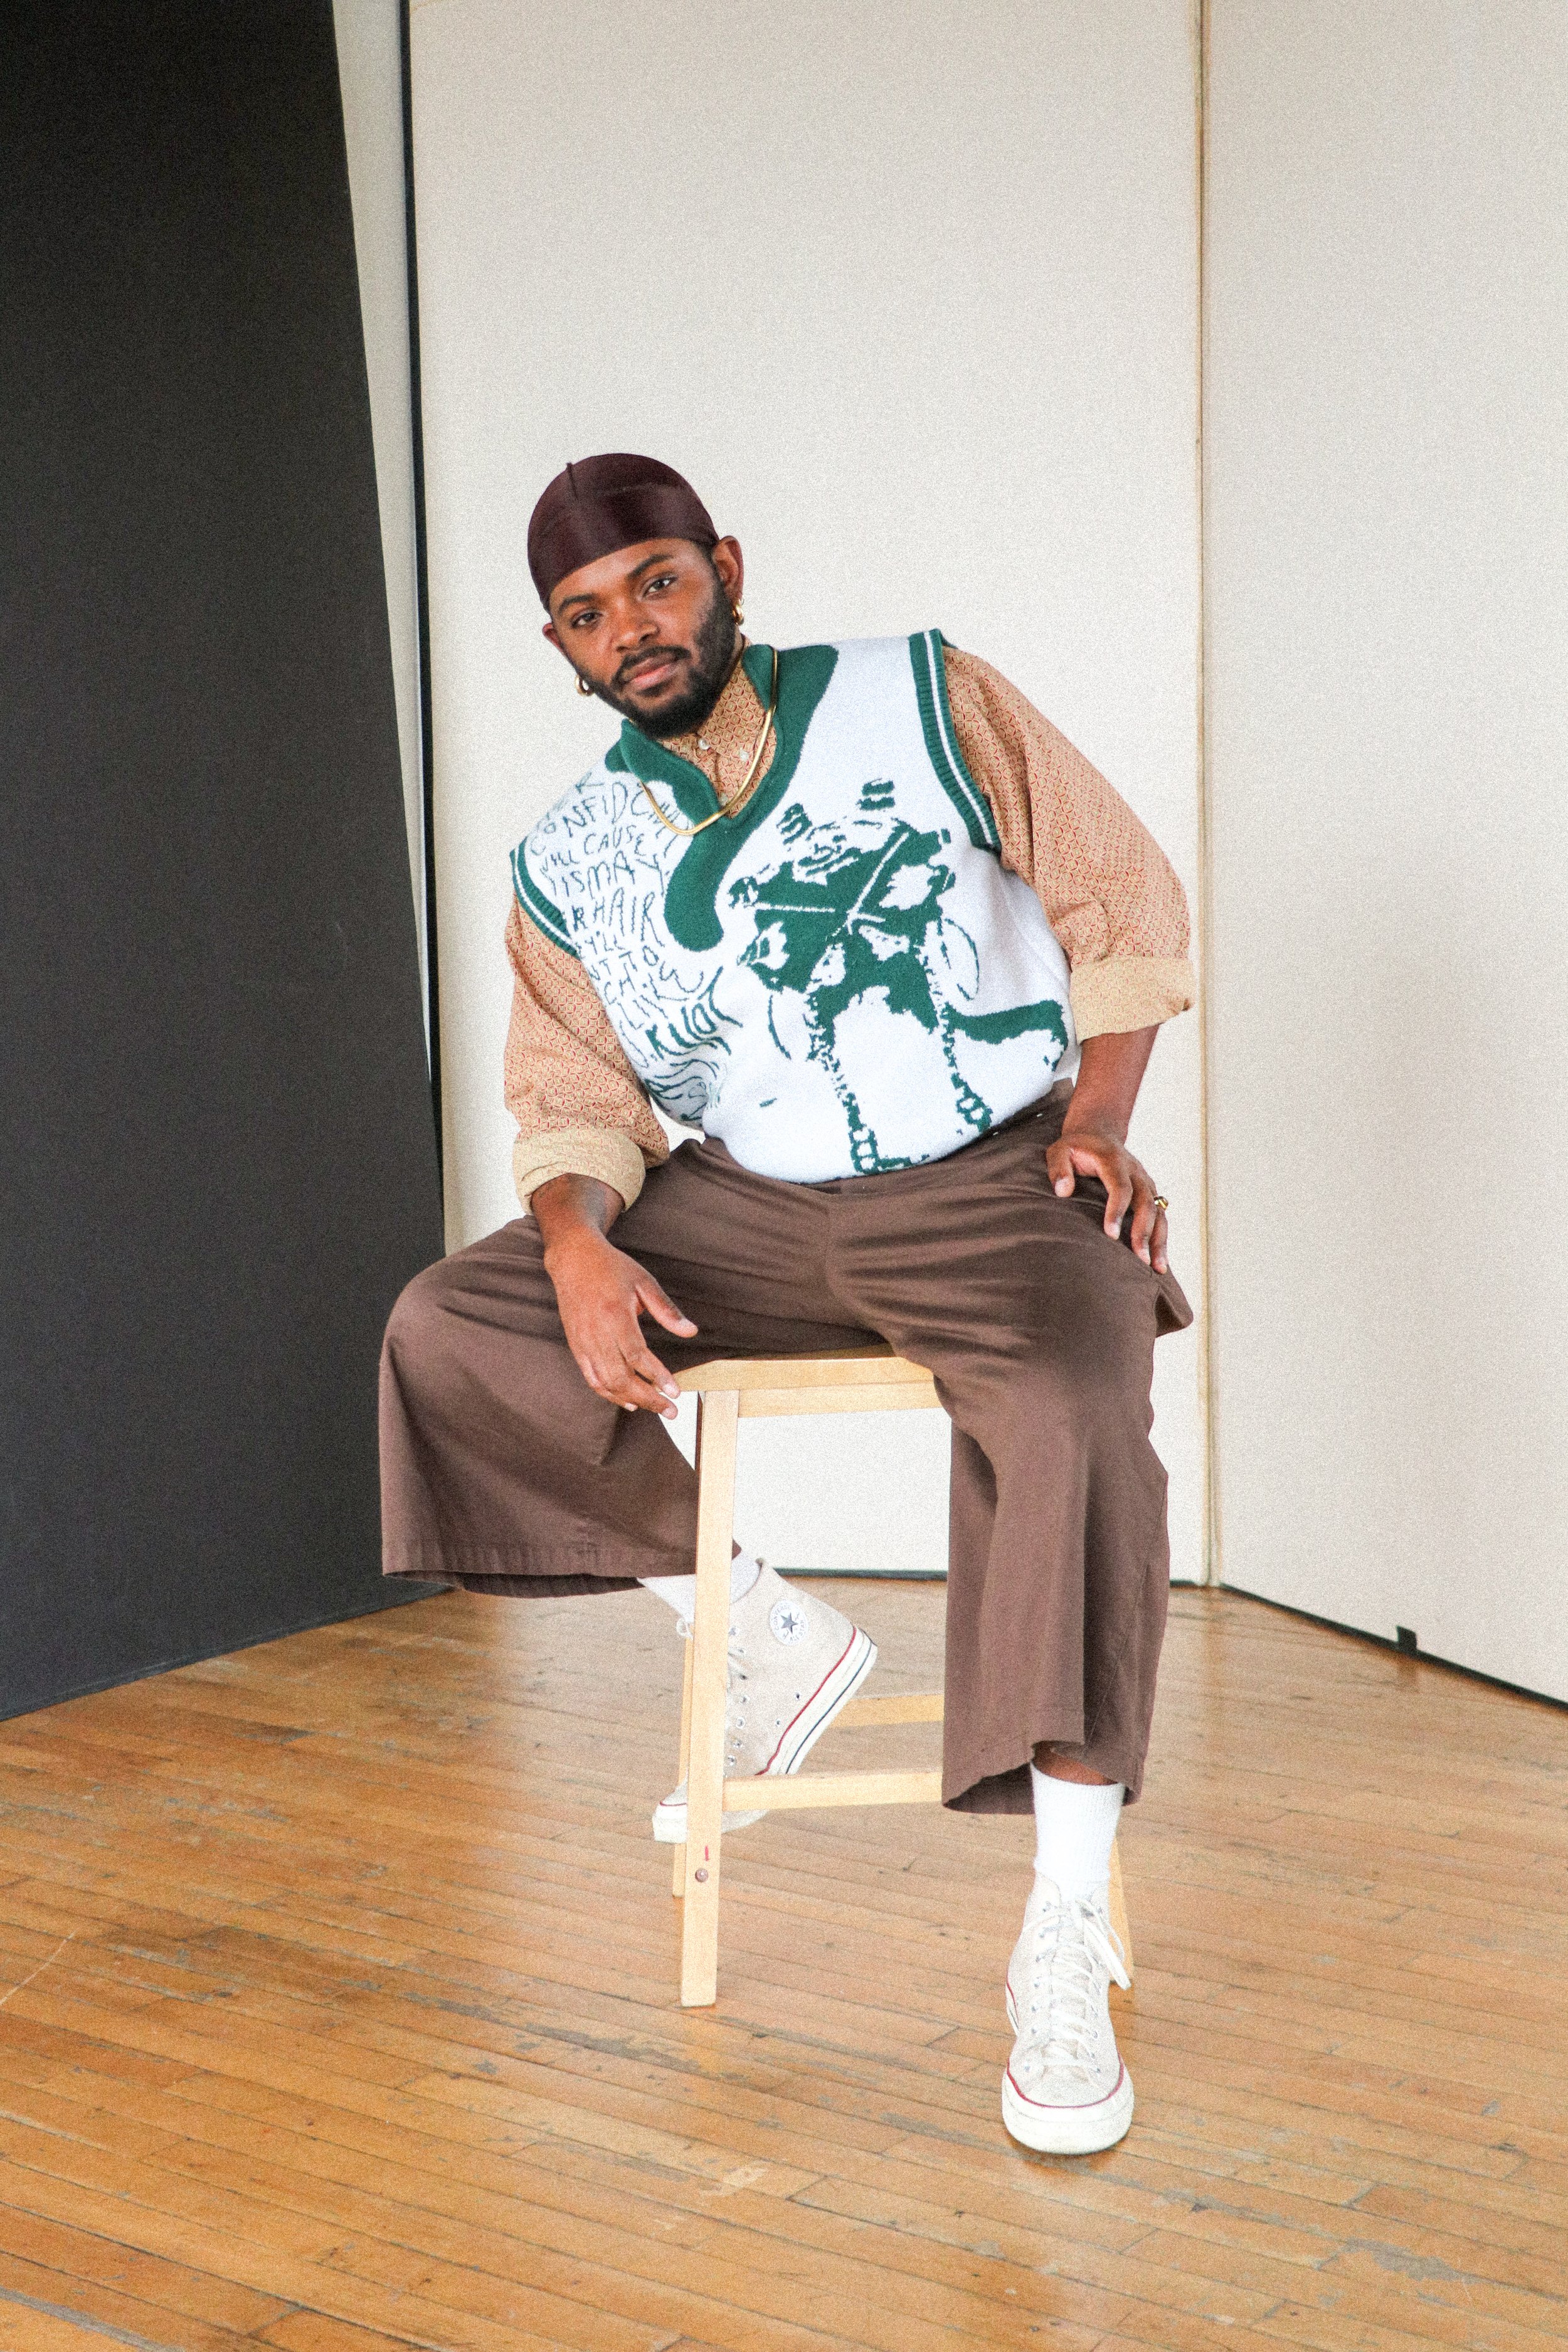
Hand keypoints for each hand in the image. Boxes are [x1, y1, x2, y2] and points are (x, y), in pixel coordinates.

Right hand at [542, 1224, 697, 1416]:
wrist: (573, 1258)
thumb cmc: (611, 1268)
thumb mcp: (644, 1282)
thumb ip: (666, 1310)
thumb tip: (690, 1331)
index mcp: (615, 1315)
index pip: (638, 1356)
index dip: (657, 1377)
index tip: (675, 1391)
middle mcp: (597, 1332)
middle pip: (621, 1376)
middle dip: (648, 1397)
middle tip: (670, 1409)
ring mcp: (583, 1341)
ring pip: (605, 1382)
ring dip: (629, 1399)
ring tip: (651, 1406)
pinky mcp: (575, 1345)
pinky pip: (591, 1377)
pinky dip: (608, 1393)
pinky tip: (626, 1399)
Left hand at [1045, 1126, 1168, 1272]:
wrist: (1099, 1133)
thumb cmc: (1075, 1147)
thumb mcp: (1059, 1150)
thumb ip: (1058, 1168)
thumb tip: (1062, 1192)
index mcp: (1114, 1160)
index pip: (1120, 1187)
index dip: (1117, 1211)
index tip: (1111, 1235)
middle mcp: (1135, 1172)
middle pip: (1146, 1203)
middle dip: (1143, 1232)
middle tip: (1139, 1259)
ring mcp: (1145, 1182)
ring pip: (1159, 1212)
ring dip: (1159, 1240)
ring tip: (1157, 1268)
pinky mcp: (1149, 1193)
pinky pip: (1160, 1216)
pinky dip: (1161, 1238)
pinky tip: (1158, 1261)